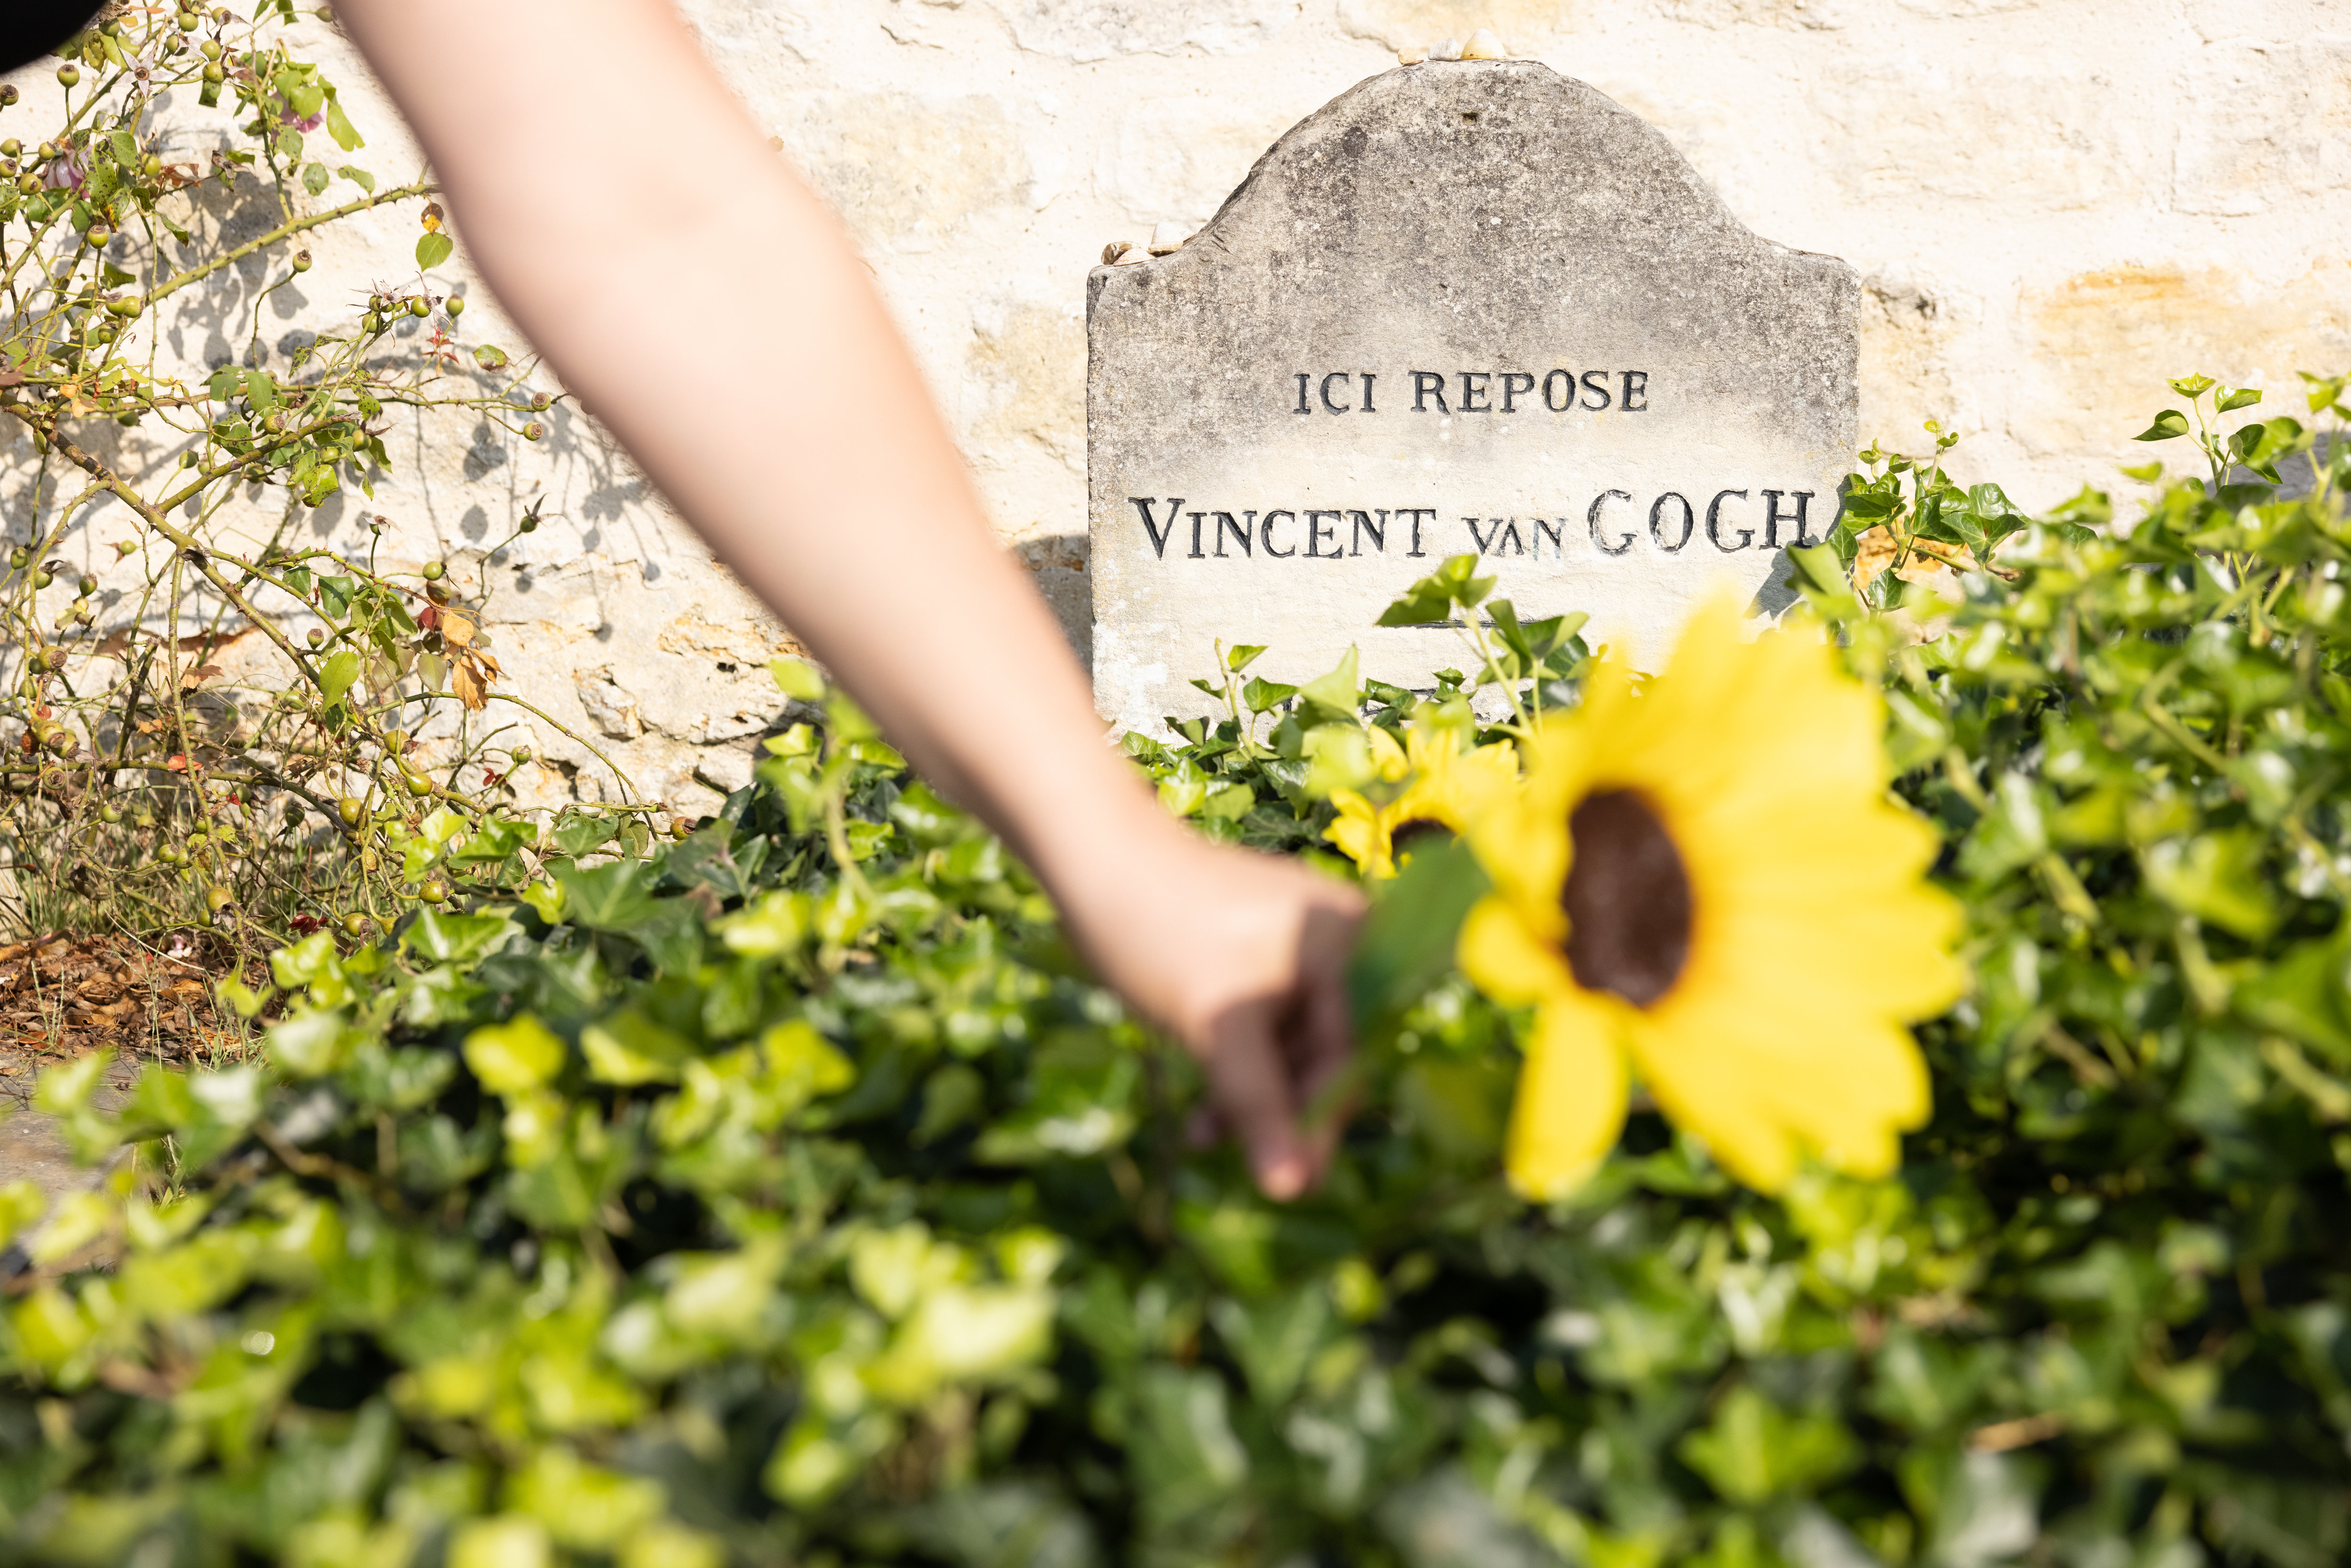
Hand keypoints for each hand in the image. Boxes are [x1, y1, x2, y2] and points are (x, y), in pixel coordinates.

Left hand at [1051, 827, 1364, 1198]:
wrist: (1092, 855)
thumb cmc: (1161, 932)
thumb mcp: (1216, 1025)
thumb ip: (1260, 1105)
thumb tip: (1293, 1189)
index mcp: (1348, 942)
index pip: (1351, 1055)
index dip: (1320, 1124)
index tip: (1293, 1185)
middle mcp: (1340, 938)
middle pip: (1326, 1053)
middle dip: (1280, 1108)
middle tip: (1239, 1161)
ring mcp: (1299, 943)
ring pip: (1290, 1043)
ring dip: (1251, 1093)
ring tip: (1203, 1134)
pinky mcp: (1261, 951)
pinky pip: (1266, 1021)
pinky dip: (1237, 1061)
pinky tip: (1206, 1106)